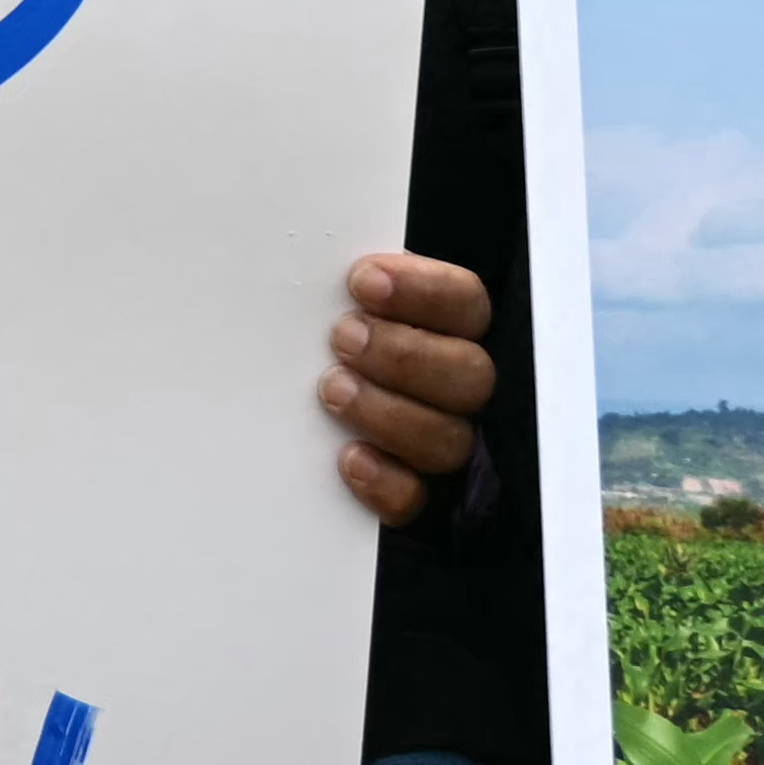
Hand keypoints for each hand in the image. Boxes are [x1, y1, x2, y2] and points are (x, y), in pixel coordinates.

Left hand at [325, 248, 497, 524]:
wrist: (293, 423)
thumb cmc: (328, 346)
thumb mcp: (341, 306)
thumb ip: (350, 288)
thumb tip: (319, 264)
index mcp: (451, 329)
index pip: (467, 304)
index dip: (424, 291)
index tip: (364, 282)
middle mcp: (458, 389)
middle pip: (470, 375)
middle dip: (403, 355)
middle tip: (344, 337)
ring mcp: (443, 445)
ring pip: (448, 439)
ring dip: (388, 412)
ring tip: (332, 390)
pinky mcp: (418, 498)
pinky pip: (417, 499)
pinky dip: (385, 481)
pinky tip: (350, 457)